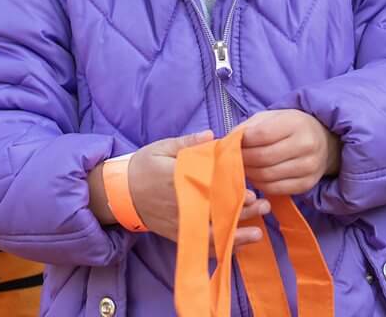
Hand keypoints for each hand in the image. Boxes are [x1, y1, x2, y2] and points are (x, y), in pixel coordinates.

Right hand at [100, 132, 269, 245]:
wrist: (121, 193)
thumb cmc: (143, 166)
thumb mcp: (161, 148)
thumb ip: (187, 143)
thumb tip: (213, 136)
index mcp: (177, 180)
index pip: (209, 188)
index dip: (232, 192)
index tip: (251, 192)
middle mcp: (181, 206)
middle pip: (215, 213)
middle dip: (242, 212)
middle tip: (263, 206)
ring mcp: (180, 224)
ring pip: (211, 235)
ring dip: (236, 235)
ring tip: (258, 233)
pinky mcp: (179, 236)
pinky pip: (203, 247)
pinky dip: (221, 248)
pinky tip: (238, 245)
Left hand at [238, 109, 340, 196]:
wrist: (324, 141)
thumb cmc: (291, 126)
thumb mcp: (271, 117)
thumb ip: (249, 127)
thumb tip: (228, 142)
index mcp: (295, 123)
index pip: (261, 135)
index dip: (243, 141)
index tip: (234, 142)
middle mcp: (306, 145)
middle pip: (263, 157)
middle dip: (243, 159)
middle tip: (233, 158)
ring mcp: (308, 167)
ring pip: (267, 175)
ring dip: (249, 173)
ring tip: (243, 167)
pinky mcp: (307, 184)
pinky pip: (276, 189)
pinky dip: (260, 185)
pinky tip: (256, 177)